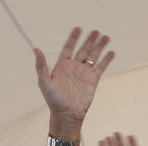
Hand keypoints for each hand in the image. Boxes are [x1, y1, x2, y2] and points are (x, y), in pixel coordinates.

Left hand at [34, 27, 114, 143]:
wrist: (67, 115)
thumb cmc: (54, 101)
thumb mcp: (44, 82)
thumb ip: (41, 66)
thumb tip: (35, 49)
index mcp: (62, 66)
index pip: (68, 48)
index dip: (73, 38)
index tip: (78, 28)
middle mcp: (74, 68)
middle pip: (83, 50)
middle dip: (89, 40)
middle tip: (96, 31)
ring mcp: (84, 74)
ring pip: (93, 56)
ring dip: (99, 46)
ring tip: (105, 37)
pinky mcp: (93, 81)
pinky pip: (101, 67)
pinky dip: (106, 60)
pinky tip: (111, 52)